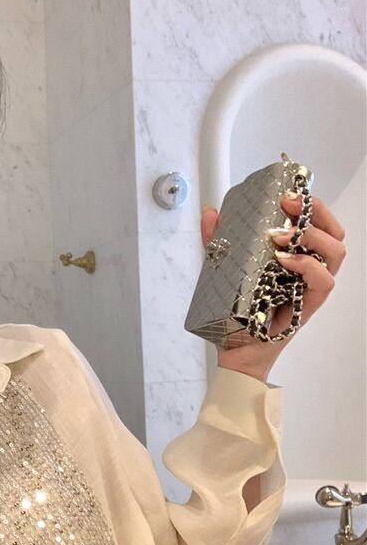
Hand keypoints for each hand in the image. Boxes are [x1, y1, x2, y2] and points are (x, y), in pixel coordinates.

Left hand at [200, 192, 346, 381]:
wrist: (233, 352)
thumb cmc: (235, 314)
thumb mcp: (222, 270)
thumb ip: (217, 242)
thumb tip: (210, 213)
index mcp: (295, 256)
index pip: (317, 223)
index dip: (309, 204)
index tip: (287, 192)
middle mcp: (308, 269)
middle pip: (332, 232)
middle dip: (315, 211)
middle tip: (288, 203)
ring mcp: (310, 287)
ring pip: (335, 252)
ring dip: (312, 235)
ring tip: (281, 234)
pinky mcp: (307, 306)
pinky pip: (323, 282)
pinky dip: (307, 266)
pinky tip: (284, 261)